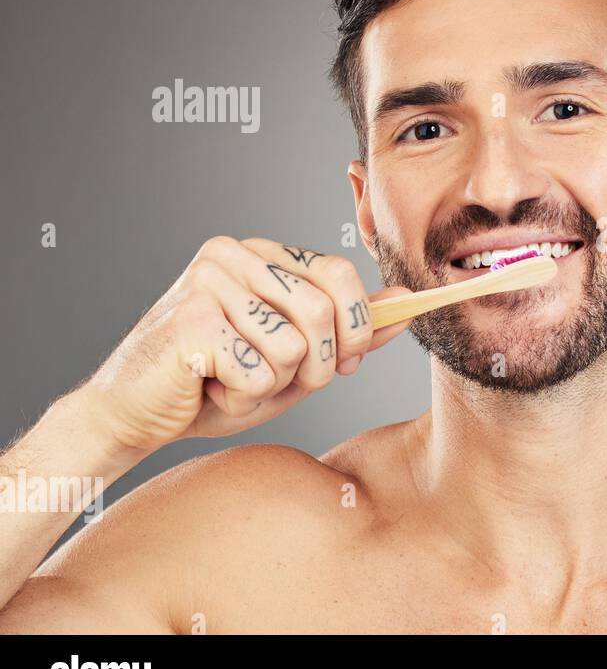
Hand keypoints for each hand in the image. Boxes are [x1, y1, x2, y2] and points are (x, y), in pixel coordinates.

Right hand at [80, 236, 411, 451]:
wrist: (137, 414)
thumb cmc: (218, 383)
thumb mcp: (299, 358)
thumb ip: (351, 331)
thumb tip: (406, 305)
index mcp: (262, 254)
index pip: (341, 273)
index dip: (357, 326)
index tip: (347, 361)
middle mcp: (233, 255)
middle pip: (323, 308)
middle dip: (323, 362)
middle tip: (290, 381)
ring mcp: (207, 282)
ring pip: (293, 345)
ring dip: (276, 382)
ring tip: (237, 379)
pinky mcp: (188, 320)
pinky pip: (258, 371)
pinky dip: (244, 396)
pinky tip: (211, 387)